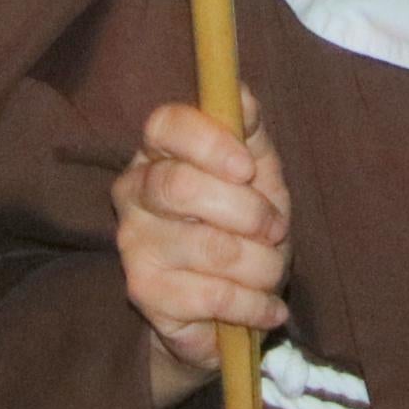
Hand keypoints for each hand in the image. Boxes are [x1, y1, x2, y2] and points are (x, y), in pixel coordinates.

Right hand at [113, 98, 288, 408]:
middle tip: (275, 231)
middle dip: (248, 212)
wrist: (221, 309)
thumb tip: (243, 98)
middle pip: (181, 187)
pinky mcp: (144, 292)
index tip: (247, 169)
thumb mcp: (256, 174)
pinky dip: (254, 304)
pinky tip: (267, 308)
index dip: (209, 143)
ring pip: (210, 247)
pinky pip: (213, 295)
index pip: (165, 125)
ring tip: (272, 272)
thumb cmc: (240, 226)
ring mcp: (133, 243)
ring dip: (262, 265)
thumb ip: (249, 134)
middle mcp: (133, 190)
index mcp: (159, 150)